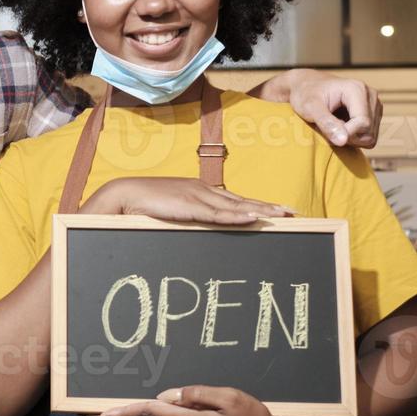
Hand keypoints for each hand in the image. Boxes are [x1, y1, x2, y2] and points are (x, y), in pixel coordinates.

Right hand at [85, 177, 292, 224]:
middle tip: (291, 212)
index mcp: (199, 191)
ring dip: (261, 210)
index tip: (276, 209)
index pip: (234, 199)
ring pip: (237, 206)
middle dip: (267, 206)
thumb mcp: (172, 210)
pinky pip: (220, 213)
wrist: (125, 195)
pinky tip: (255, 218)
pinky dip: (239, 215)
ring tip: (282, 215)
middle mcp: (203, 190)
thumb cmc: (144, 205)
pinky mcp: (191, 206)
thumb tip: (199, 225)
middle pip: (242, 200)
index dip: (256, 204)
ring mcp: (199, 197)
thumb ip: (188, 215)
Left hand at [254, 70, 382, 147]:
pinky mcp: (373, 113)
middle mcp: (370, 95)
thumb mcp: (310, 108)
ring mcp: (374, 104)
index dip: (346, 134)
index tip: (327, 132)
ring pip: (370, 137)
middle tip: (328, 129)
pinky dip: (354, 137)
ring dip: (351, 138)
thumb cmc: (305, 94)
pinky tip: (340, 127)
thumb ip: (326, 123)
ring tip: (333, 127)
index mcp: (357, 89)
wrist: (306, 85)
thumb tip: (343, 141)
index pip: (363, 123)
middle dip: (348, 137)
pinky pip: (369, 136)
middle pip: (369, 132)